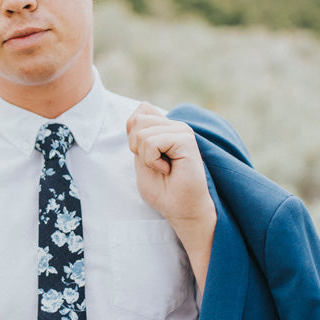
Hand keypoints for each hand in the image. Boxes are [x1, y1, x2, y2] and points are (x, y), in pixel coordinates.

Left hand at [126, 102, 215, 291]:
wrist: (184, 211)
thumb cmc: (165, 192)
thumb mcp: (141, 161)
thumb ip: (139, 137)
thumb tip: (141, 109)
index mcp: (165, 130)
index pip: (139, 113)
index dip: (133, 136)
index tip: (147, 159)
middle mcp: (175, 127)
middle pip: (136, 121)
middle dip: (137, 148)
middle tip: (156, 165)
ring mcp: (182, 131)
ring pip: (141, 132)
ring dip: (145, 157)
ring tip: (163, 169)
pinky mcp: (186, 139)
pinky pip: (151, 142)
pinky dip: (152, 160)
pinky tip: (168, 170)